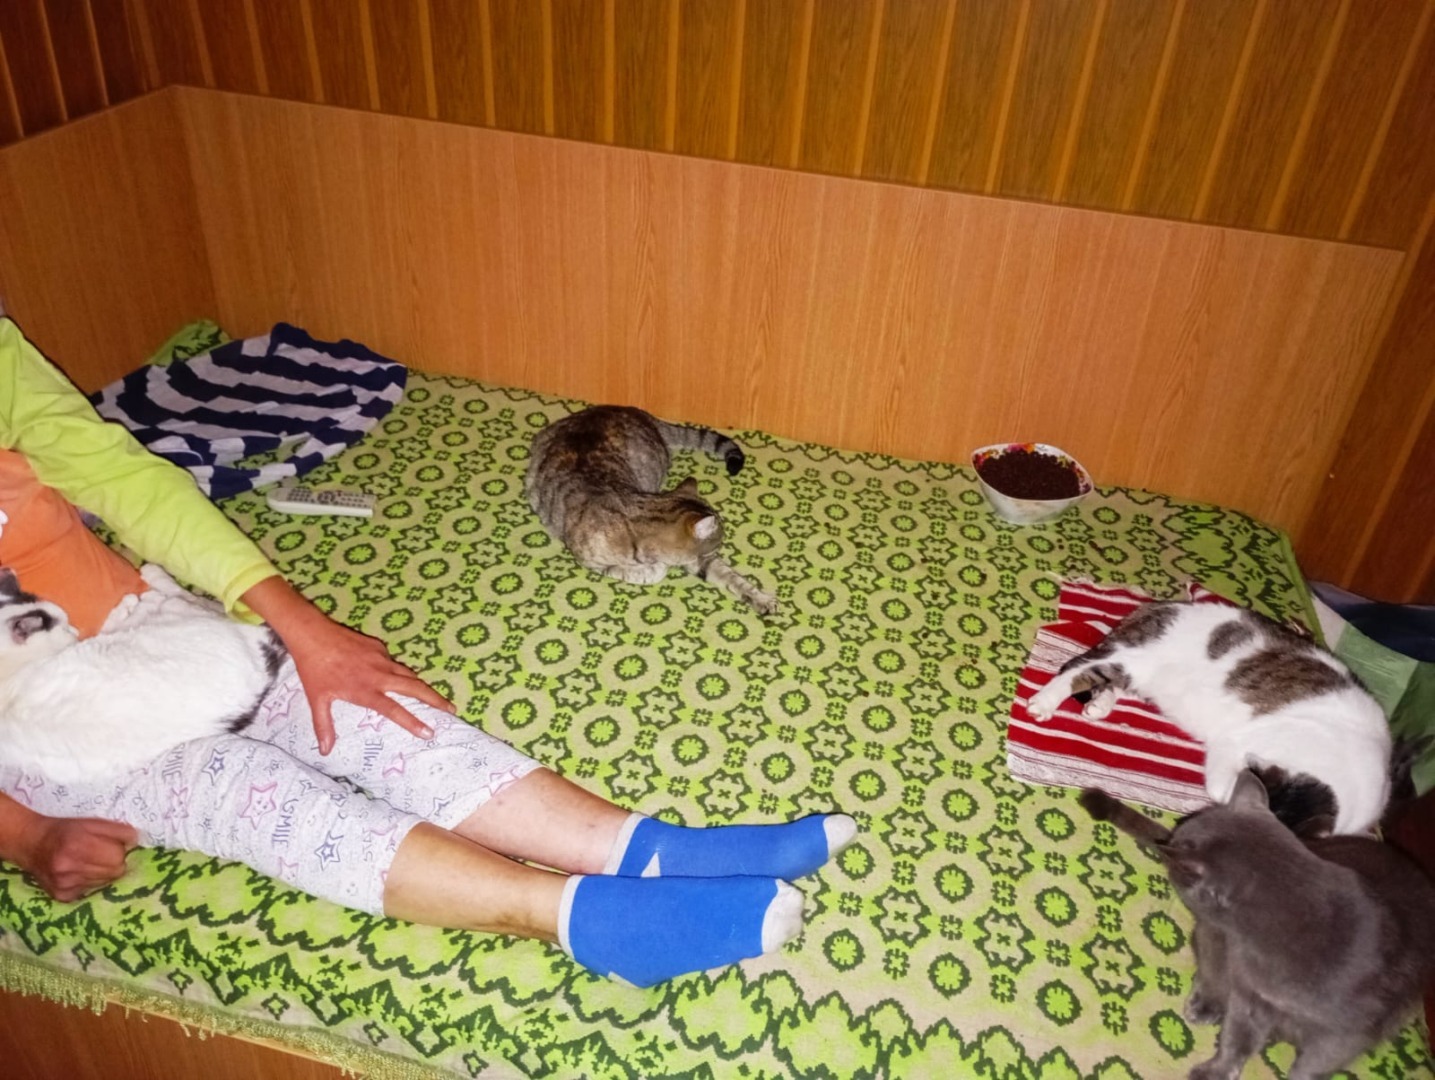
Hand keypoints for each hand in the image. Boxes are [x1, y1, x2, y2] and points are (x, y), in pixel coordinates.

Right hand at [20, 816, 138, 900]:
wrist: (31, 844)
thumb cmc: (65, 830)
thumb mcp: (91, 822)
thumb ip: (117, 831)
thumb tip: (137, 841)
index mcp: (78, 845)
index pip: (118, 857)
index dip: (119, 850)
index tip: (113, 846)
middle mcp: (69, 868)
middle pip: (115, 872)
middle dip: (114, 862)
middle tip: (101, 854)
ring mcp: (65, 885)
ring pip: (105, 883)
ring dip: (103, 874)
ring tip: (88, 863)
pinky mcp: (62, 897)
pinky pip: (91, 892)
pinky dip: (90, 883)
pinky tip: (78, 874)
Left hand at [241, 575, 452, 754]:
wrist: (313, 634)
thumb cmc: (314, 670)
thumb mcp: (317, 700)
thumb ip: (324, 726)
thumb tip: (324, 750)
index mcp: (366, 690)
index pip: (395, 710)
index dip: (413, 722)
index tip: (429, 732)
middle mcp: (379, 675)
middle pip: (415, 688)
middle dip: (435, 699)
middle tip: (451, 709)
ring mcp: (381, 658)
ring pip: (409, 674)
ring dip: (423, 686)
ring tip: (435, 697)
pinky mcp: (379, 646)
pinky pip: (393, 662)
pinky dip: (398, 671)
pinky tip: (393, 676)